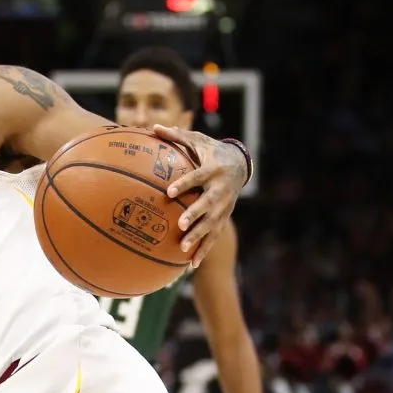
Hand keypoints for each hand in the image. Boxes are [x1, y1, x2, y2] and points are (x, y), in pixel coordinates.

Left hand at [151, 125, 247, 265]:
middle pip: (208, 205)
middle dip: (195, 215)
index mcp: (212, 170)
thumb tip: (153, 127)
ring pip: (212, 224)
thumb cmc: (211, 151)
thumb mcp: (197, 140)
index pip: (197, 177)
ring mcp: (224, 206)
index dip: (184, 184)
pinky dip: (204, 250)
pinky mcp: (224, 218)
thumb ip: (176, 136)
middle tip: (180, 225)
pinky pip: (214, 236)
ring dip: (199, 237)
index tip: (169, 192)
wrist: (239, 164)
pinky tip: (191, 264)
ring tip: (183, 249)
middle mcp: (220, 190)